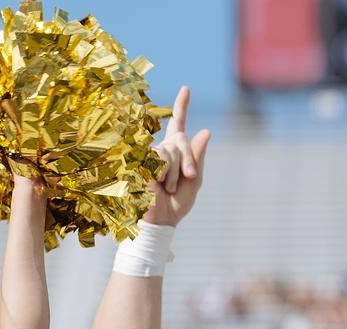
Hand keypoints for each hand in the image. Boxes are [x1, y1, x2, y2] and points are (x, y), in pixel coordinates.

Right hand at [145, 85, 209, 227]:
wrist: (161, 221)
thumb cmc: (176, 205)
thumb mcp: (194, 180)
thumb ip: (198, 157)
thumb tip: (205, 131)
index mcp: (174, 154)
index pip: (177, 126)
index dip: (181, 107)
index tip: (185, 89)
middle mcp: (161, 151)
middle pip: (181, 138)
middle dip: (189, 158)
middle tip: (189, 177)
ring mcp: (150, 156)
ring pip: (171, 148)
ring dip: (176, 169)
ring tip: (168, 187)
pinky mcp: (141, 162)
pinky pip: (161, 156)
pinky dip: (165, 172)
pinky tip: (159, 184)